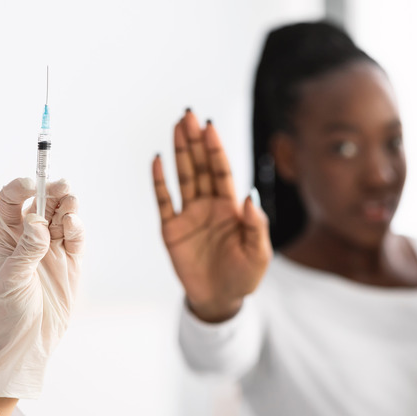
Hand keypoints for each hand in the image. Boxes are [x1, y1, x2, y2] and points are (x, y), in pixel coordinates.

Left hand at [0, 178, 83, 399]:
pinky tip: (73, 224)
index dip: (20, 189)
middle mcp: (32, 239)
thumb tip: (37, 222)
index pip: (11, 202)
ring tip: (70, 203)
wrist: (29, 340)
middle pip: (43, 204)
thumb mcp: (12, 279)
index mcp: (9, 238)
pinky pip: (77, 238)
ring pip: (62, 217)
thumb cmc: (9, 311)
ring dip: (67, 206)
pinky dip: (77, 228)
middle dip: (52, 191)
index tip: (31, 184)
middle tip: (62, 186)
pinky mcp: (73, 262)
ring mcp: (54, 250)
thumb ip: (27, 249)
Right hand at [152, 110, 271, 321]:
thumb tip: (249, 196)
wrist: (220, 300)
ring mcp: (189, 215)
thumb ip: (256, 225)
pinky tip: (157, 160)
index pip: (222, 171)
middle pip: (200, 166)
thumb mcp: (259, 253)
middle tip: (188, 115)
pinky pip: (164, 202)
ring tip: (176, 127)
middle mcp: (209, 205)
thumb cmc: (244, 276)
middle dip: (195, 141)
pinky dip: (159, 182)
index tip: (210, 126)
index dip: (216, 149)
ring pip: (183, 177)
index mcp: (231, 207)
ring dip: (180, 152)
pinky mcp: (172, 230)